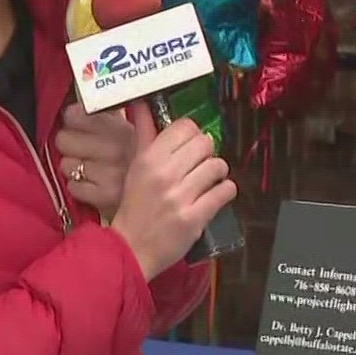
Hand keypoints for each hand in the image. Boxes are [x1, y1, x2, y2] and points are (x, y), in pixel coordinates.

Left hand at [54, 101, 135, 220]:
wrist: (162, 201)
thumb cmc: (146, 163)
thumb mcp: (141, 132)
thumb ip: (118, 113)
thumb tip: (99, 92)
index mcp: (120, 128)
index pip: (74, 115)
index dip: (73, 119)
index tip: (77, 124)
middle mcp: (112, 149)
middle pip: (63, 139)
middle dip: (70, 144)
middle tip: (82, 148)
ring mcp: (106, 174)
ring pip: (66, 165)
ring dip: (75, 168)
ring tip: (90, 168)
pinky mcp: (101, 197)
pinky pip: (73, 187)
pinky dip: (80, 187)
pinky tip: (93, 184)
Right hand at [110, 103, 235, 280]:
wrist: (130, 249)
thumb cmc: (134, 206)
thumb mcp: (135, 167)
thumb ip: (144, 135)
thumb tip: (142, 105)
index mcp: (149, 159)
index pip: (185, 127)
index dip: (192, 135)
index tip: (189, 146)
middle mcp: (165, 174)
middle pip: (205, 143)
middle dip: (206, 153)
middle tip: (199, 165)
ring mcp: (181, 197)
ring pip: (218, 166)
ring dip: (217, 174)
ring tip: (208, 181)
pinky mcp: (195, 217)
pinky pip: (225, 191)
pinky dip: (225, 192)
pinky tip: (215, 196)